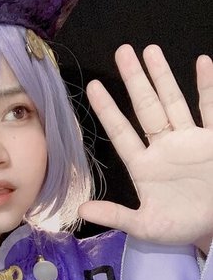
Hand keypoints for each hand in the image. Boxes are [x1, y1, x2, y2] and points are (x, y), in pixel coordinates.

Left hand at [79, 45, 212, 252]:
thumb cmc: (180, 228)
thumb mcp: (145, 226)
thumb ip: (115, 215)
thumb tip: (81, 210)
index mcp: (144, 166)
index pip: (121, 132)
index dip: (108, 110)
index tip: (93, 87)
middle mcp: (164, 148)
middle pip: (146, 107)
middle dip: (135, 80)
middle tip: (122, 52)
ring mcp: (190, 141)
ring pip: (174, 102)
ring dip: (163, 77)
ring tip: (150, 50)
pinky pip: (210, 110)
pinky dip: (207, 88)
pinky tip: (202, 64)